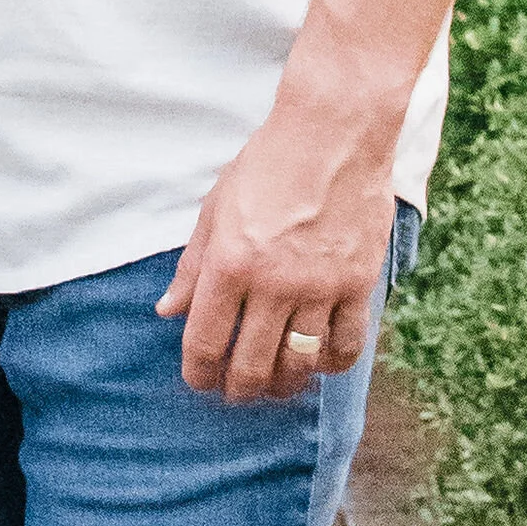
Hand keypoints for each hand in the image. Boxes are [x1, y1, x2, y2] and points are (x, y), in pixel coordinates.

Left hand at [156, 87, 399, 402]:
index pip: (205, 341)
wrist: (334, 133)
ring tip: (275, 384)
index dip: (198, 373)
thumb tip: (168, 311)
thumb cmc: (267, 164)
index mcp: (230, 263)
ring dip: (283, 385)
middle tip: (235, 392)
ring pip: (300, 364)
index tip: (199, 380)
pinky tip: (319, 363)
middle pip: (251, 365)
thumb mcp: (215, 207)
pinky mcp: (359, 283)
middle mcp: (274, 282)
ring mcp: (320, 286)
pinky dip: (331, 364)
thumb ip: (192, 265)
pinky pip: (347, 345)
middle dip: (238, 389)